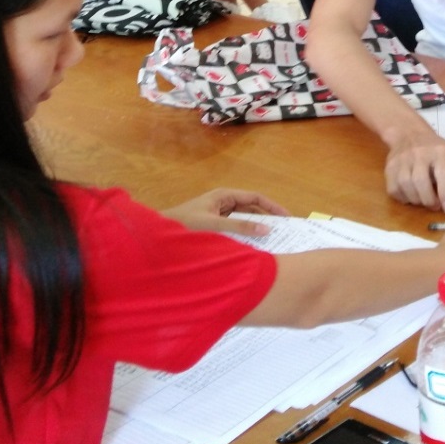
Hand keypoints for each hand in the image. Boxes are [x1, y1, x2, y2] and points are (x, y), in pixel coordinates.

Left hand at [162, 188, 290, 236]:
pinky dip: (244, 236)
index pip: (254, 197)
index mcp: (224, 195)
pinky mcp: (214, 227)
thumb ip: (240, 227)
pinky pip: (235, 229)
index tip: (287, 217)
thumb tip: (267, 229)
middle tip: (284, 232)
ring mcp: (218, 215)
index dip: (272, 206)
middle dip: (266, 219)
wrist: (157, 236)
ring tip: (272, 242)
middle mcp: (223, 202)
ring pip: (243, 220)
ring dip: (255, 229)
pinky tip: (251, 247)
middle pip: (251, 209)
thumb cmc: (185, 225)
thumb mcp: (214, 225)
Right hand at [385, 131, 444, 212]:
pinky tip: (412, 194)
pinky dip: (403, 198)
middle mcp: (420, 153)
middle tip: (435, 206)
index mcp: (441, 152)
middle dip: (430, 201)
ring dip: (417, 200)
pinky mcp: (390, 167)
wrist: (410, 134)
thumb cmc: (438, 152)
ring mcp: (402, 159)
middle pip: (421, 182)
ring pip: (406, 187)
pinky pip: (394, 190)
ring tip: (424, 199)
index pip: (442, 175)